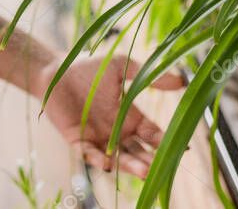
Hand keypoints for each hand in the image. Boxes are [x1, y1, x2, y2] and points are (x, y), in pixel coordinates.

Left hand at [36, 55, 184, 176]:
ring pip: (118, 157)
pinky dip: (99, 160)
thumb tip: (182, 80)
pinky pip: (90, 154)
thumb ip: (147, 75)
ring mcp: (98, 138)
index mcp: (130, 117)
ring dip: (130, 165)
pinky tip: (109, 164)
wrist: (55, 70)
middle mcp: (117, 132)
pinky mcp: (78, 140)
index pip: (152, 134)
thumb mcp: (120, 66)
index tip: (182, 149)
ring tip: (144, 171)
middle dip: (149, 160)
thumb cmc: (89, 67)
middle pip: (138, 151)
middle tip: (160, 167)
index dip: (165, 141)